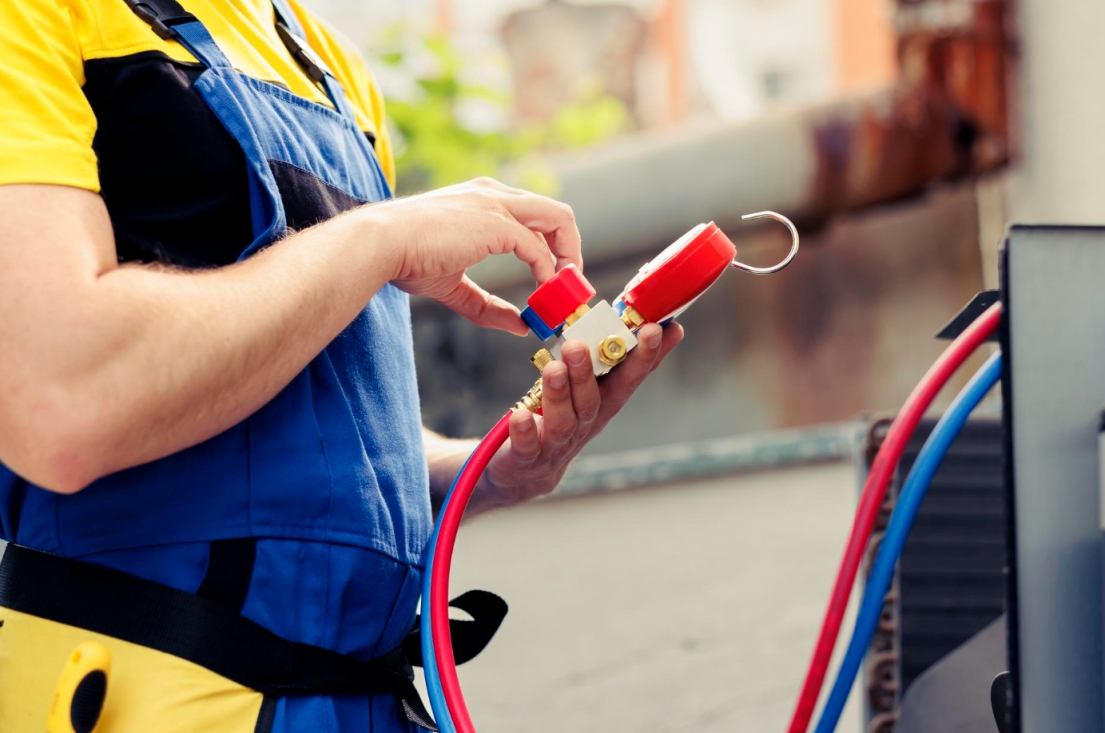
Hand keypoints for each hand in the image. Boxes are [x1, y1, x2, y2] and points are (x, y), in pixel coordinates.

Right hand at [374, 177, 581, 334]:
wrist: (381, 244)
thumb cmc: (406, 260)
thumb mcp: (454, 287)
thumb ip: (489, 306)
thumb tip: (521, 326)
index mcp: (484, 200)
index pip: (535, 217)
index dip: (551, 250)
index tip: (554, 282)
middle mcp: (495, 195)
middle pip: (556, 214)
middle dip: (570, 252)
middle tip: (569, 287)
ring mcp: (497, 205)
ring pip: (559, 219)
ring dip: (568, 258)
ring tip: (563, 291)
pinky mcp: (495, 223)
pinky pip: (537, 247)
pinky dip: (546, 271)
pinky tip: (540, 292)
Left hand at [477, 322, 683, 508]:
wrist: (527, 473)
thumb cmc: (559, 421)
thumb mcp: (588, 392)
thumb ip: (609, 361)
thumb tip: (649, 322)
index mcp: (601, 406)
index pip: (627, 380)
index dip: (645, 357)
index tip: (657, 329)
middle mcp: (583, 426)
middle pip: (592, 401)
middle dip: (588, 373)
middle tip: (579, 345)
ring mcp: (555, 445)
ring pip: (562, 422)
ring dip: (559, 395)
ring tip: (553, 368)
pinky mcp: (526, 459)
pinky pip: (526, 447)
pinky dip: (525, 431)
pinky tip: (521, 415)